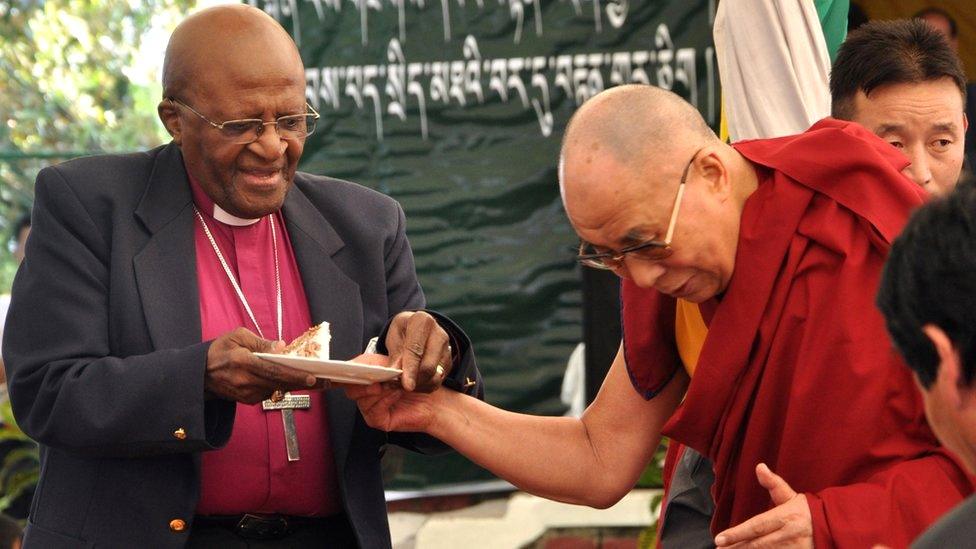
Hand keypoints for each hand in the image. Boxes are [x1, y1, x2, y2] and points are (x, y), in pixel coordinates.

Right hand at [205, 327, 321, 403]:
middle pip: (280, 383)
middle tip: (324, 381)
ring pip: (277, 390)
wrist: (199, 374)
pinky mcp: (247, 401)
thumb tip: (282, 347)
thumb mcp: (237, 336)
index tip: (312, 377)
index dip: (294, 375)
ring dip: (294, 384)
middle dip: (303, 382)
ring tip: (313, 379)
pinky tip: (291, 381)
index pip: (274, 371)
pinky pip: (270, 393)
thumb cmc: (219, 351)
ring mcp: (246, 393)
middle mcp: (245, 381)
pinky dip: (281, 387)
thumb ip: (260, 342)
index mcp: (243, 362)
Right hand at [342, 356, 440, 432]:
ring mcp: (370, 408)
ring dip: (378, 391)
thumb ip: (369, 362)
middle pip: (350, 390)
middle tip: (376, 380)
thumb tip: (352, 364)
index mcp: (364, 378)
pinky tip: (395, 394)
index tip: (346, 370)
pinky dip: (385, 401)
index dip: (341, 373)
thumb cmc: (413, 380)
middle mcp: (365, 394)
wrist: (432, 397)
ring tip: (392, 385)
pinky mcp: (378, 420)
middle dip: (362, 383)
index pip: (345, 376)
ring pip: (362, 401)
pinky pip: (374, 412)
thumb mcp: (391, 363)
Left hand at [385, 311, 451, 392]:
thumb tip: (396, 374)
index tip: (406, 385)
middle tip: (397, 385)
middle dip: (413, 380)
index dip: (410, 369)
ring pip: (434, 377)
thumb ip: (395, 355)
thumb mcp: (394, 336)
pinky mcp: (449, 362)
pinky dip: (424, 386)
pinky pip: (437, 382)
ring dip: (418, 385)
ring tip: (403, 384)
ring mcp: (447, 349)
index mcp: (422, 321)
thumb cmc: (404, 331)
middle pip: (428, 367)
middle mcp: (439, 334)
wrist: (417, 329)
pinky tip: (414, 382)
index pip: (416, 349)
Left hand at [714, 463, 812, 547]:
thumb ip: (774, 484)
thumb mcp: (791, 496)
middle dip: (737, 547)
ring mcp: (795, 548)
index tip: (719, 538)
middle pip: (758, 544)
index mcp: (786, 517)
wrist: (837, 526)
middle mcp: (789, 535)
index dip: (737, 533)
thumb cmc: (809, 511)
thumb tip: (759, 466)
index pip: (756, 526)